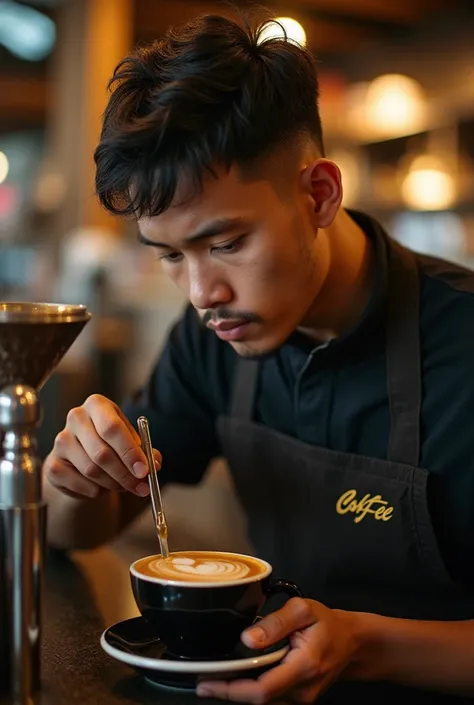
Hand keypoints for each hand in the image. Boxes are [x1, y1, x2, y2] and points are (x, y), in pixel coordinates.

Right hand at [44, 394, 160, 499]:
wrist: (82, 459)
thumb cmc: (111, 444)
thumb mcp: (130, 441)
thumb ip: (145, 451)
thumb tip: (154, 463)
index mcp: (97, 404)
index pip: (113, 428)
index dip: (130, 452)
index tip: (144, 470)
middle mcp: (76, 417)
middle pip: (102, 452)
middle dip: (125, 474)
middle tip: (141, 487)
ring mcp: (60, 440)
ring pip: (92, 470)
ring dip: (113, 483)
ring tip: (123, 485)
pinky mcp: (52, 463)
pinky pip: (79, 483)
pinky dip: (96, 490)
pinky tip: (101, 486)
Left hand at [197, 598, 357, 702]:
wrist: (351, 643)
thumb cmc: (326, 623)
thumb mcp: (303, 610)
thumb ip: (275, 623)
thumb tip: (247, 639)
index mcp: (303, 667)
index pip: (262, 689)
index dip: (231, 690)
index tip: (206, 682)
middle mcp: (301, 691)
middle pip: (258, 700)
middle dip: (227, 692)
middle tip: (201, 680)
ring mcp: (300, 699)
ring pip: (263, 702)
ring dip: (237, 693)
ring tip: (213, 678)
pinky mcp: (297, 700)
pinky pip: (270, 698)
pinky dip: (250, 691)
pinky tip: (235, 679)